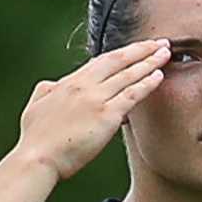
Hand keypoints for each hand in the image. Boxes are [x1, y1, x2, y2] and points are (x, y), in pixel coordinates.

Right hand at [12, 38, 169, 179]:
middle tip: (159, 42)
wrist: (37, 158)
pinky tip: (159, 76)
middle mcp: (84, 86)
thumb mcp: (35, 106)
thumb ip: (47, 92)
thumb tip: (53, 85)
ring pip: (129, 74)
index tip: (135, 49)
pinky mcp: (107, 115)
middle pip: (118, 60)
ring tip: (166, 53)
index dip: (121, 54)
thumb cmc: (35, 140)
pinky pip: (132, 94)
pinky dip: (147, 83)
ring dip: (150, 62)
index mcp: (68, 83)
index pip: (100, 62)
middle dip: (141, 49)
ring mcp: (96, 99)